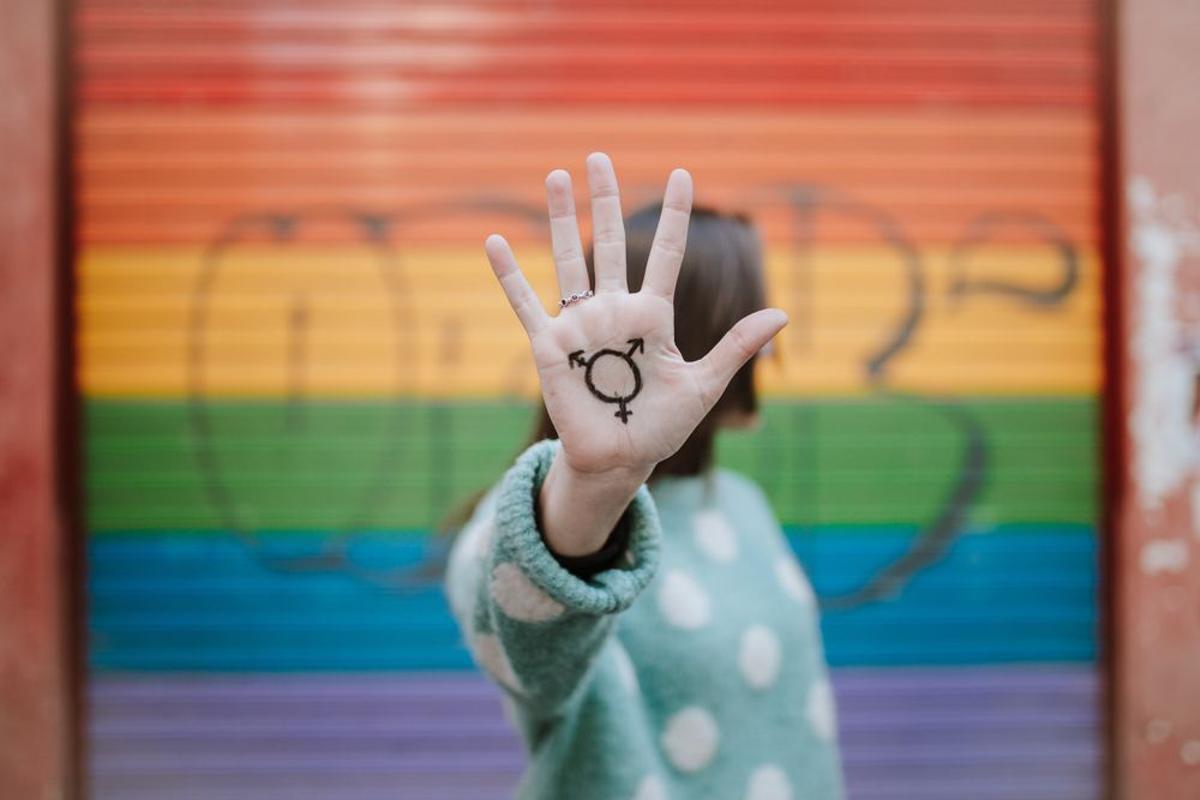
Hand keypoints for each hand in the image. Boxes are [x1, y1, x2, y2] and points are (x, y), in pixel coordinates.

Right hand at [485, 153, 786, 554]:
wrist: (620, 459)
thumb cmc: (661, 425)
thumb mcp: (704, 385)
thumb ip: (736, 347)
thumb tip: (782, 313)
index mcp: (653, 316)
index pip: (666, 253)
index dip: (674, 215)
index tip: (682, 174)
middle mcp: (615, 311)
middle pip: (611, 243)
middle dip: (607, 200)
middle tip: (600, 157)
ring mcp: (580, 325)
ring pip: (569, 260)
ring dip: (562, 219)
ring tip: (557, 175)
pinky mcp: (550, 346)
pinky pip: (525, 304)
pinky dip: (508, 276)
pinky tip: (494, 242)